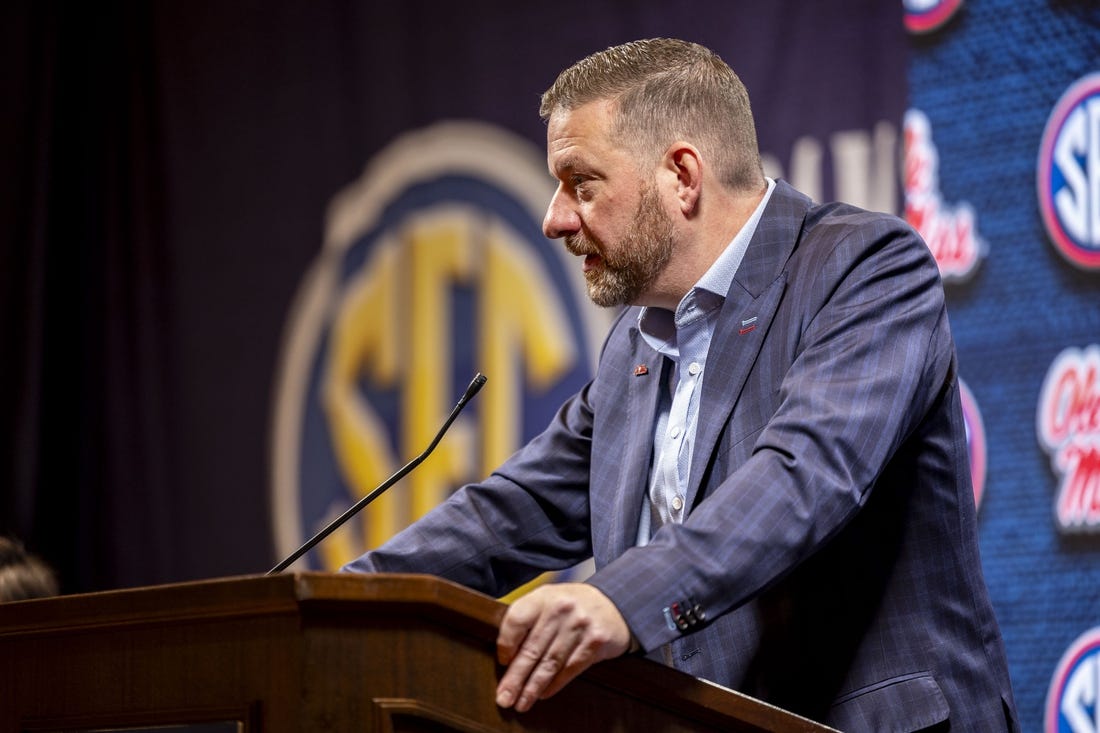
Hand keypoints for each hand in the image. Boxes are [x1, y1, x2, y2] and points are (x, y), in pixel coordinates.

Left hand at [495, 582, 631, 711]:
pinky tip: (544, 693)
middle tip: (504, 697)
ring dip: (533, 687)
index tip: (503, 662)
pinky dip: (555, 684)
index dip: (506, 644)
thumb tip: (506, 656)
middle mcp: (561, 608)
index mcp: (543, 596)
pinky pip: (570, 668)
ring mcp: (580, 624)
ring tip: (522, 702)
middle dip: (516, 678)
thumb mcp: (548, 601)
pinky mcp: (595, 641)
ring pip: (550, 663)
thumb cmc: (571, 607)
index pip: (517, 621)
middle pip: (532, 648)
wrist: (613, 604)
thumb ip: (528, 620)